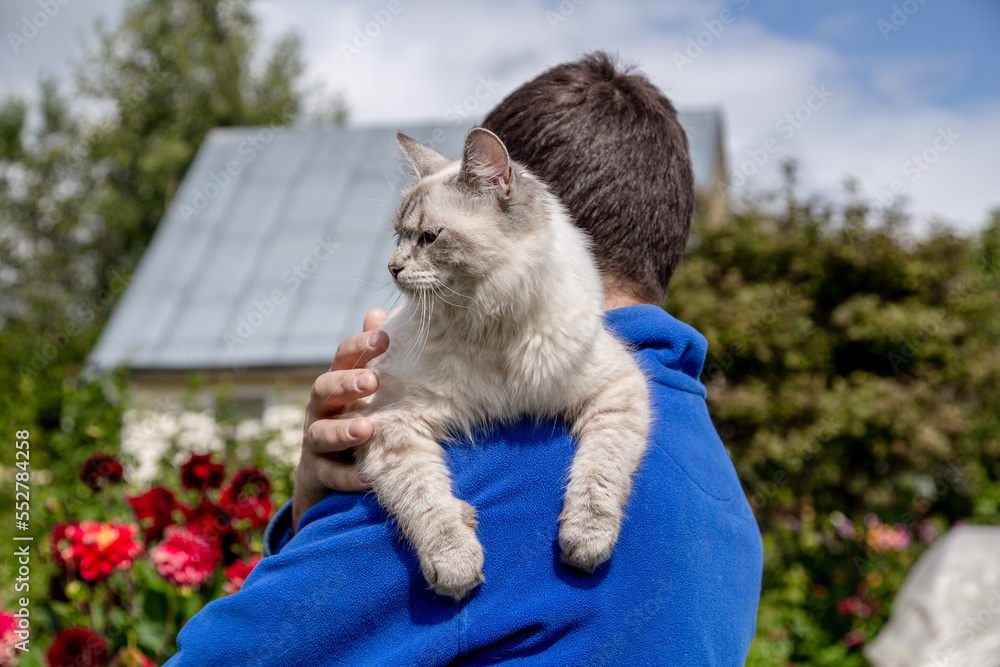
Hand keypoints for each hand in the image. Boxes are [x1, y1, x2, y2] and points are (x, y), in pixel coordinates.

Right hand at [292, 308, 388, 532]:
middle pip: (325, 389)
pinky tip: (366, 476)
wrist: (325, 474)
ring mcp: (315, 441)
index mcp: (336, 382)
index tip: (385, 338)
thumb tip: (379, 312)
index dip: (361, 346)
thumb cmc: (352, 416)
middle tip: (373, 381)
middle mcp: (321, 408)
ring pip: (321, 433)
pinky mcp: (316, 474)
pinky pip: (328, 475)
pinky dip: (346, 476)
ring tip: (367, 428)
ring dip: (343, 430)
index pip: (343, 357)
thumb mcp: (361, 386)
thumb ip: (368, 354)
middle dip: (347, 383)